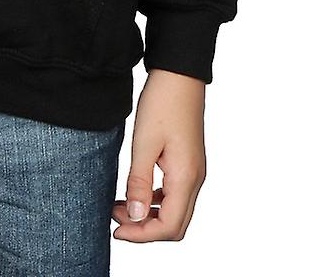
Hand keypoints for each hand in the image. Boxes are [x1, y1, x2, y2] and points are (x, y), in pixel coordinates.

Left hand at [111, 68, 206, 242]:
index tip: (116, 230)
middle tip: (116, 220)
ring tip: (120, 206)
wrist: (179, 75)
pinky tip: (136, 191)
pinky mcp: (188, 162)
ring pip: (176, 211)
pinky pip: (175, 194)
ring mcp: (194, 171)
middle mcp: (195, 179)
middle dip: (145, 229)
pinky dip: (156, 201)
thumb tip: (134, 217)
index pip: (168, 227)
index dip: (141, 235)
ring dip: (150, 216)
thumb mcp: (143, 143)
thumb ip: (139, 182)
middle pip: (176, 225)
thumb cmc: (162, 103)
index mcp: (186, 177)